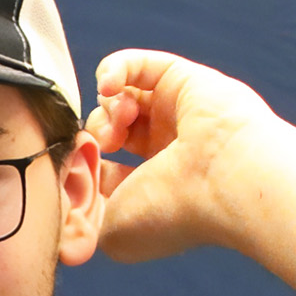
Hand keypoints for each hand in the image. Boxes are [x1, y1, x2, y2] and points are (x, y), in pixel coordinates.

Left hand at [85, 50, 295, 262]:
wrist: (226, 183)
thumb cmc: (173, 215)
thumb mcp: (109, 233)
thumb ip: (81, 213)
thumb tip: (69, 187)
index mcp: (155, 190)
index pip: (104, 169)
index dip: (83, 166)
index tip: (79, 174)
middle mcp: (167, 152)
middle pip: (108, 130)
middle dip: (94, 136)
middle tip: (100, 149)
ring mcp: (176, 114)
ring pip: (120, 97)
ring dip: (107, 109)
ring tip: (118, 127)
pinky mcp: (183, 79)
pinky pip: (135, 63)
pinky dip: (112, 70)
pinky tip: (109, 87)